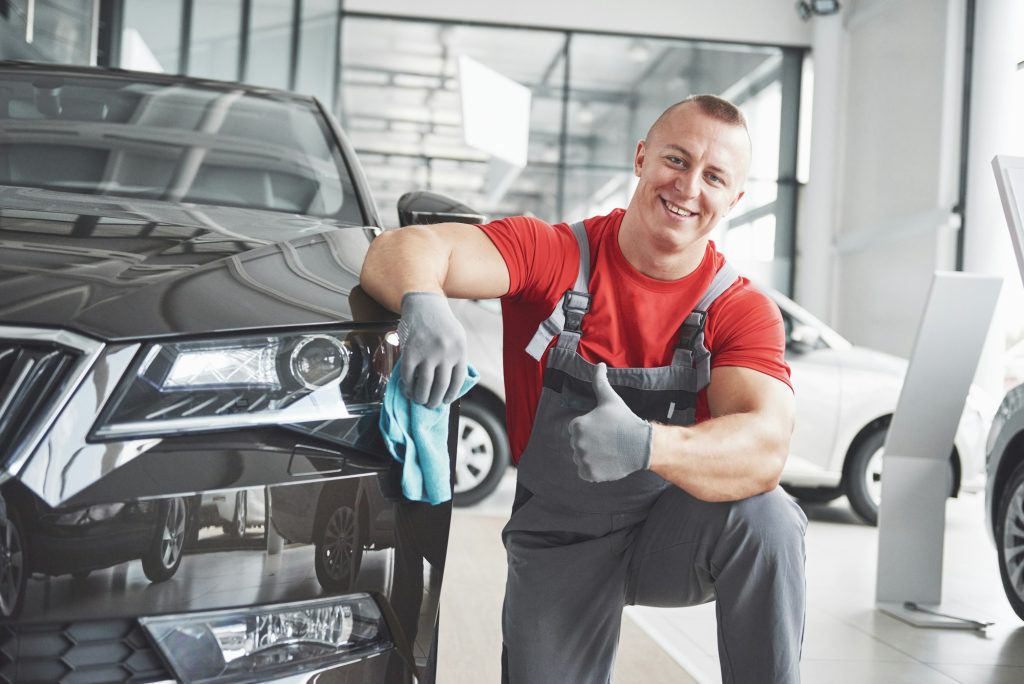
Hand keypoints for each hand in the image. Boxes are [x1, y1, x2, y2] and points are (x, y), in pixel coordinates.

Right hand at [398, 292, 467, 407]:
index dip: (450, 394)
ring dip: (421, 397)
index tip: (445, 401)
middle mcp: (446, 352)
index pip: (457, 381)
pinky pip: (408, 376)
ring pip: (425, 385)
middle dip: (434, 401)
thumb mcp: (457, 337)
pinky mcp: (410, 351)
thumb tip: (449, 386)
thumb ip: (455, 358)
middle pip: (441, 386)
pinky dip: (407, 386)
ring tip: (419, 400)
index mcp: (460, 350)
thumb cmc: (441, 322)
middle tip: (430, 405)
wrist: (424, 303)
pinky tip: (407, 389)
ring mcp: (427, 352)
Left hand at [569, 363, 652, 481]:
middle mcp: (576, 443)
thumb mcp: (610, 399)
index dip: (592, 429)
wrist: (641, 444)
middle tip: (608, 441)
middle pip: (579, 445)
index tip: (605, 429)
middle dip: (591, 443)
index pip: (578, 429)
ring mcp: (583, 460)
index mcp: (577, 425)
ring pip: (582, 459)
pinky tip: (607, 462)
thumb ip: (600, 381)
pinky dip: (594, 470)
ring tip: (608, 451)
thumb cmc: (625, 420)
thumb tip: (599, 364)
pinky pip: (586, 473)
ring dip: (592, 457)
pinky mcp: (589, 474)